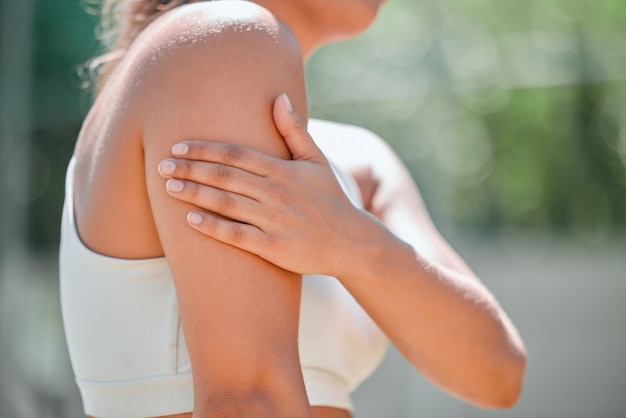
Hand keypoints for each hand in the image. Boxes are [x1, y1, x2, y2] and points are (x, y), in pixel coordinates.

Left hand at [157, 94, 371, 275]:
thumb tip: (279, 96)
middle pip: (224, 176)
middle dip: (190, 169)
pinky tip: (190, 220)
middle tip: (160, 165)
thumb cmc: (330, 198)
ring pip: (226, 203)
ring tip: (168, 188)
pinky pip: (237, 235)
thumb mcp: (316, 161)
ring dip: (194, 194)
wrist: (350, 240)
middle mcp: (275, 192)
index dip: (204, 149)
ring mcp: (274, 220)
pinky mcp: (274, 247)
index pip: (235, 154)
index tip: (177, 146)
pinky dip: (213, 227)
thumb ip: (294, 130)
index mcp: (282, 170)